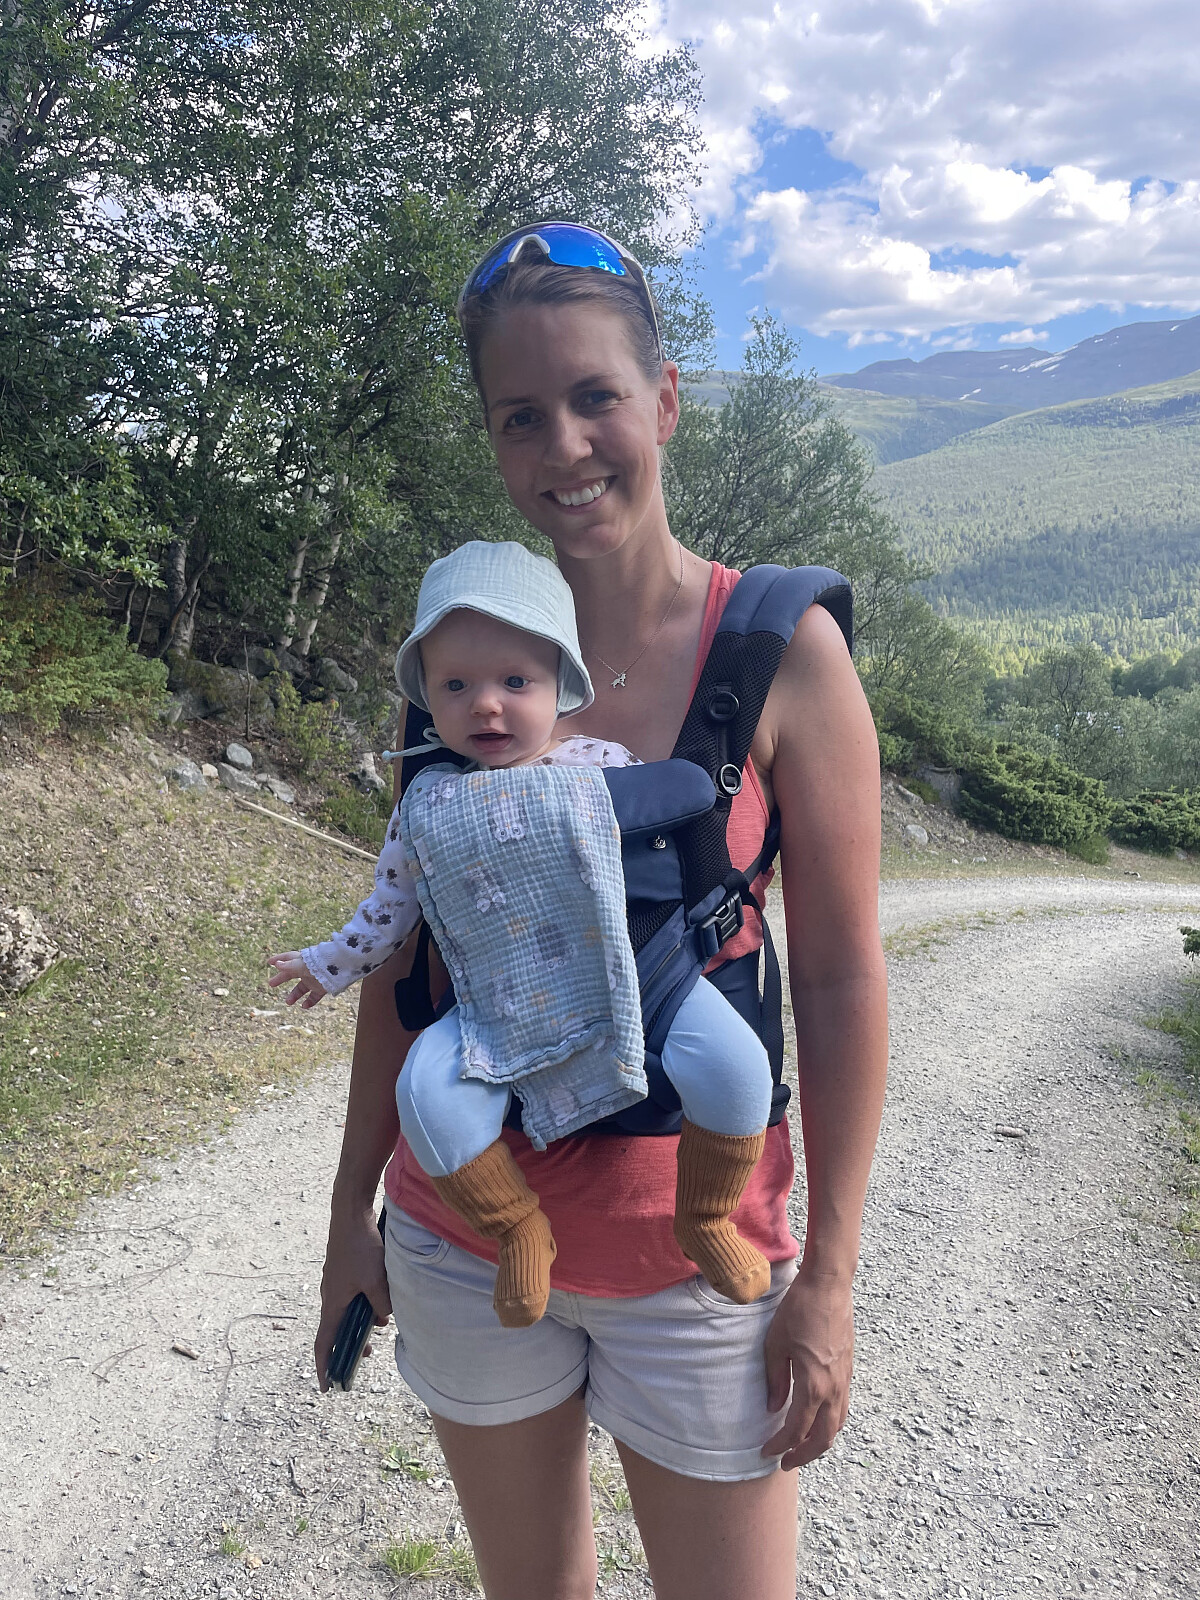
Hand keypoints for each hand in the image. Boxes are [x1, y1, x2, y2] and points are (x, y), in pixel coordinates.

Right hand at [267, 952, 326, 1008]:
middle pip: (291, 974)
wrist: (340, 967)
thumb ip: (289, 965)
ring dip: (294, 995)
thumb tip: (277, 964)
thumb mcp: (302, 965)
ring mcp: (314, 979)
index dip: (278, 959)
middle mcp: (307, 970)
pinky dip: (309, 1002)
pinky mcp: (322, 988)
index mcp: (301, 961)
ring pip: (302, 988)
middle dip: (281, 979)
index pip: (287, 959)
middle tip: (271, 984)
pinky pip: (314, 997)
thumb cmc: (319, 963)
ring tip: (288, 1002)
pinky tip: (303, 1006)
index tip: (269, 962)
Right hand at [314, 1203, 392, 1392]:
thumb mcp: (376, 1281)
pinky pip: (350, 1295)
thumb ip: (382, 1304)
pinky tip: (380, 1300)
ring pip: (345, 1311)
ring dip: (358, 1322)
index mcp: (332, 1303)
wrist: (350, 1214)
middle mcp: (329, 1295)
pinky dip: (362, 1304)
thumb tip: (385, 1317)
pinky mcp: (343, 1269)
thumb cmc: (361, 1248)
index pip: (323, 1343)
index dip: (323, 1366)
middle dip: (347, 1346)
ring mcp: (335, 1281)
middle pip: (335, 1329)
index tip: (326, 1386)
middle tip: (363, 1357)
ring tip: (379, 1326)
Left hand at [762, 1266, 854, 1468]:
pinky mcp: (849, 1370)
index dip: (780, 1445)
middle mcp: (834, 1388)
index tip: (765, 1452)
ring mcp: (845, 1380)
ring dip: (820, 1442)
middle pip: (823, 1438)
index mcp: (814, 1385)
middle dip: (804, 1455)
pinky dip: (830, 1424)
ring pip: (837, 1425)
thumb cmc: (798, 1310)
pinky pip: (843, 1408)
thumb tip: (773, 1408)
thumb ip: (775, 1380)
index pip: (796, 1429)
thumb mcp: (775, 1344)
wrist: (829, 1285)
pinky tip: (817, 1420)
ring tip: (801, 1448)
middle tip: (784, 1462)